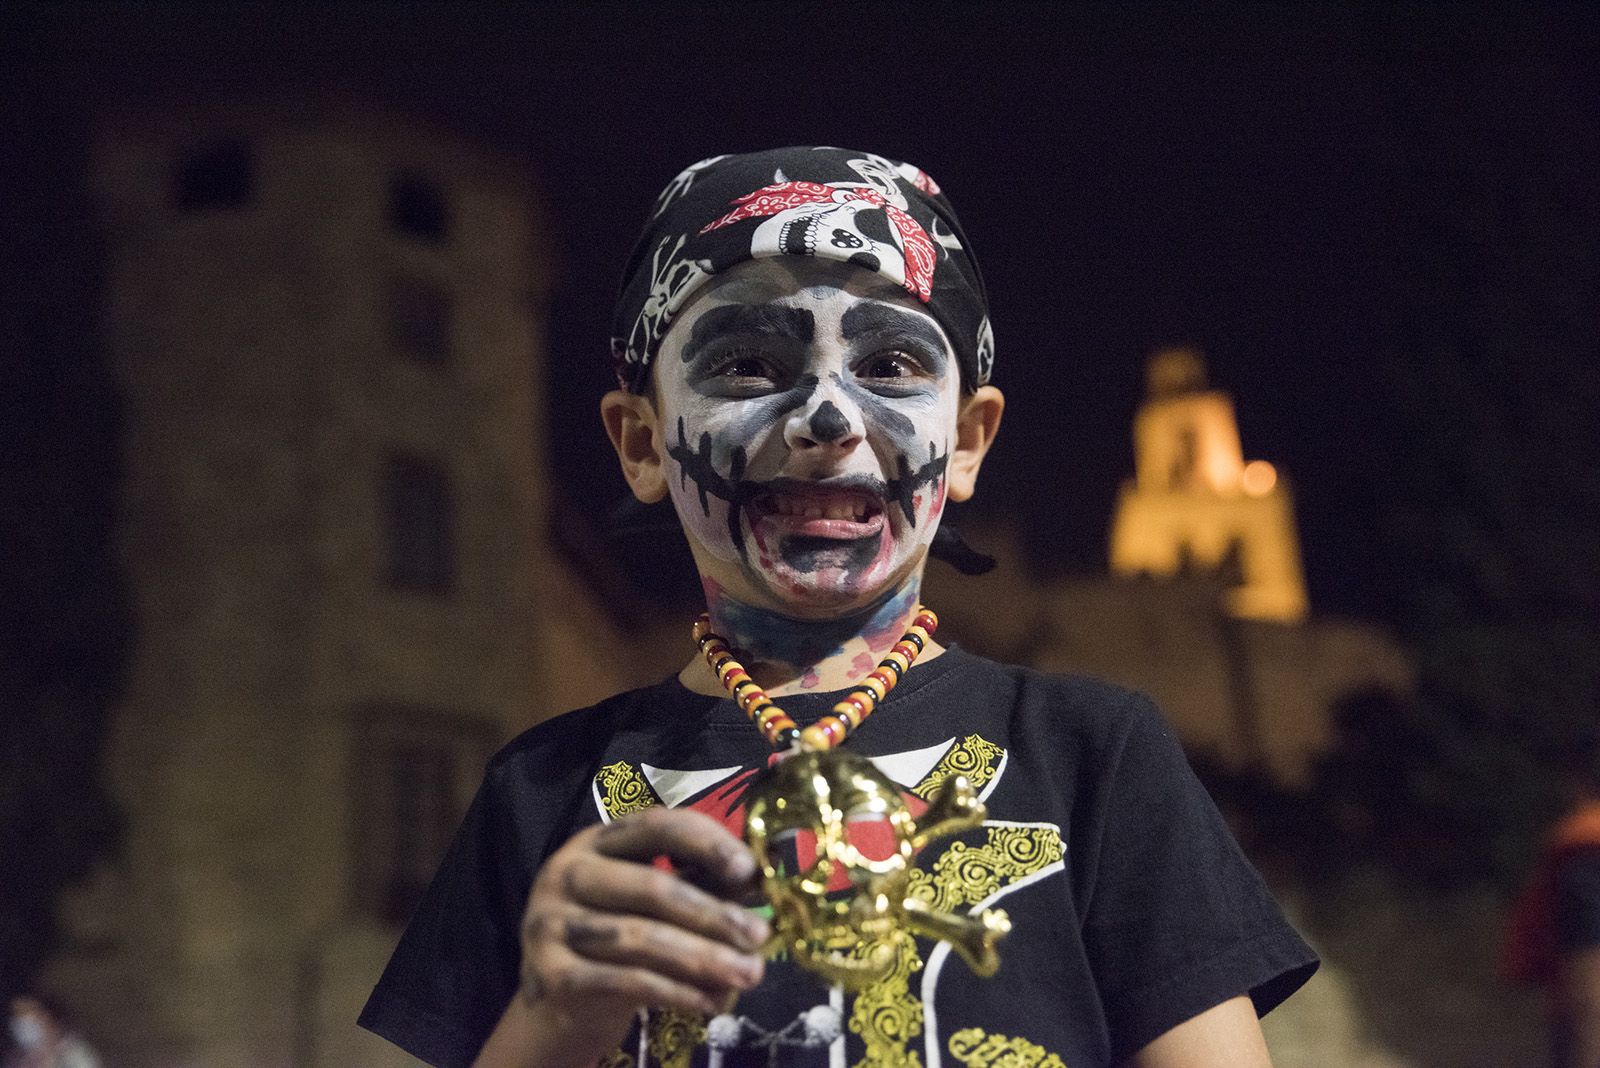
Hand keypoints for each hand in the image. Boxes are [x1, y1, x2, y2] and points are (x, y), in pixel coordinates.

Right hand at [518, 807, 769, 1030]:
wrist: (562, 1000)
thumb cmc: (622, 933)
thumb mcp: (658, 900)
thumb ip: (702, 881)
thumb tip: (761, 875)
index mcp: (598, 841)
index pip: (656, 826)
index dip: (707, 843)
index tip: (751, 870)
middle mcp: (567, 872)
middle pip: (651, 887)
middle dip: (713, 913)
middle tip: (760, 935)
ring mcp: (550, 921)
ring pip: (640, 938)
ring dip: (703, 957)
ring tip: (748, 973)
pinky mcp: (550, 973)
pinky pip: (624, 980)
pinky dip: (675, 991)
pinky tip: (711, 1001)